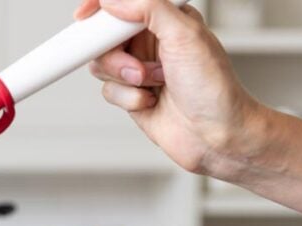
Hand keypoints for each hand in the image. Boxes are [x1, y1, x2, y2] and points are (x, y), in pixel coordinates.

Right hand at [73, 0, 260, 176]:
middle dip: (116, 54)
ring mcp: (140, 69)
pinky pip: (108, 91)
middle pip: (106, 36)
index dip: (102, 6)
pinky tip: (152, 101)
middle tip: (135, 67)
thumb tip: (114, 0)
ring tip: (153, 83)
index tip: (85, 16)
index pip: (126, 3)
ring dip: (124, 78)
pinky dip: (127, 98)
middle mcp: (152, 41)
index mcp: (167, 17)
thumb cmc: (214, 89)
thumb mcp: (185, 35)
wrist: (216, 136)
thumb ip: (149, 8)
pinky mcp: (132, 95)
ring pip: (103, 64)